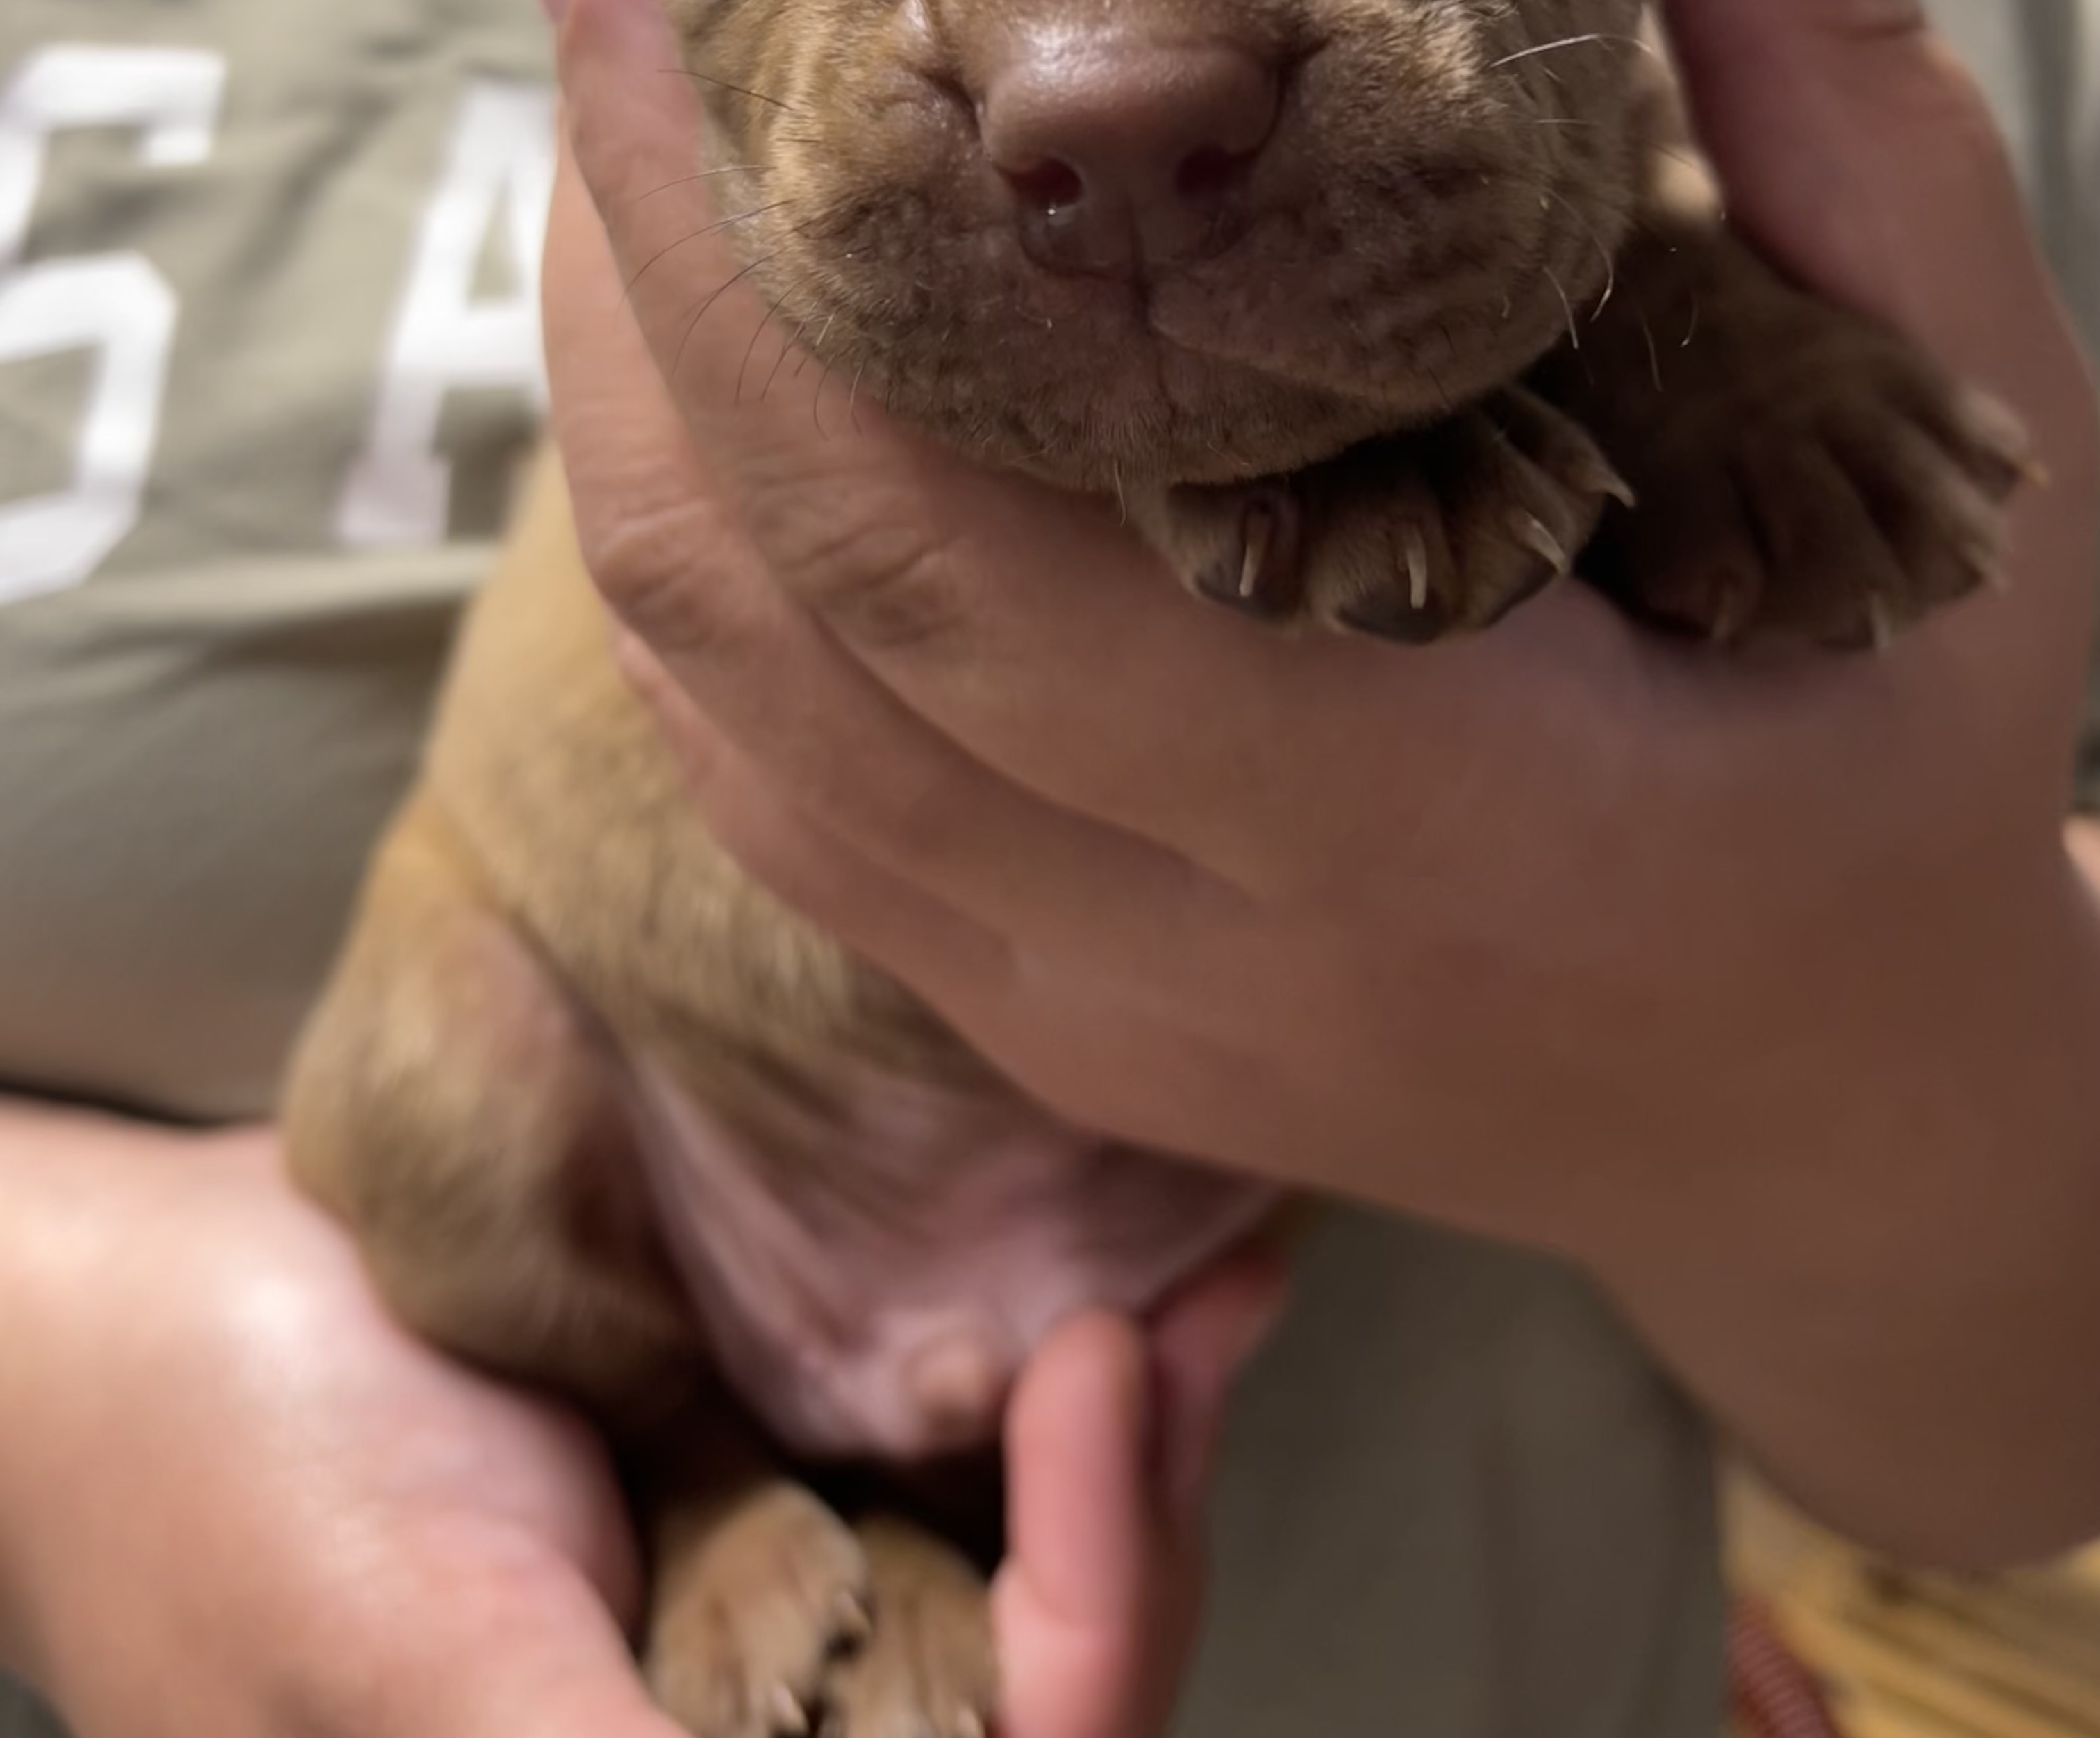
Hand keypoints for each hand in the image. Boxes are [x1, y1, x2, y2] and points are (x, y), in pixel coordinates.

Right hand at [0, 1110, 1272, 1737]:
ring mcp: (781, 1607)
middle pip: (1051, 1704)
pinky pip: (968, 1475)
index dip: (1087, 1636)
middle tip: (1197, 1296)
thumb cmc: (240, 1472)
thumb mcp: (424, 1654)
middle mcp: (764, 1733)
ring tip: (1205, 1273)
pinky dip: (1065, 1399)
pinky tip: (1142, 1280)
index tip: (1092, 1378)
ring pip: (1040, 1593)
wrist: (147, 1302)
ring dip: (1137, 1448)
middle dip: (1146, 1519)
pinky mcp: (778, 1480)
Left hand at [511, 0, 2099, 1560]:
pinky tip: (683, 376)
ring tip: (603, 124)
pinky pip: (778, 798)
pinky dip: (692, 567)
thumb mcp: (1961, 422)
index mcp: (1443, 802)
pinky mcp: (1048, 1030)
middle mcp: (1217, 948)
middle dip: (624, 247)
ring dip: (618, 396)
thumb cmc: (1916, 749)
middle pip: (786, 594)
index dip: (733, 231)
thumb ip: (1815, 76)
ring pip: (729, 707)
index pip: (961, 527)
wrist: (1840, 1112)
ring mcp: (1099, 1016)